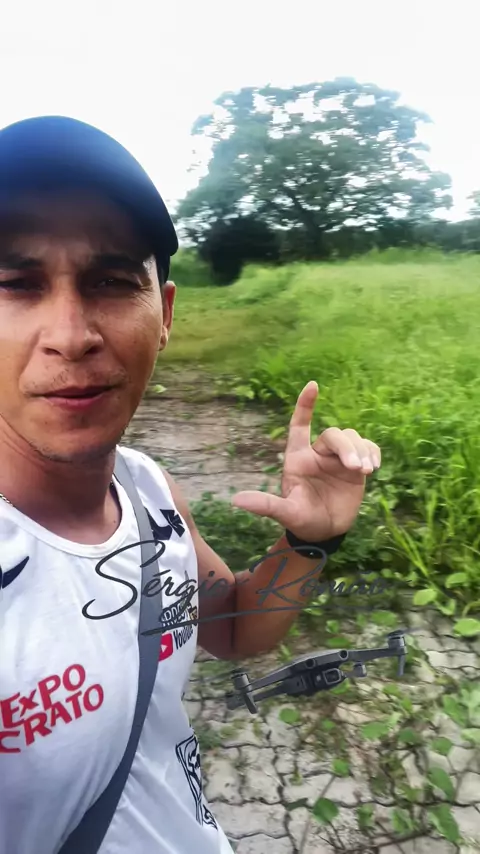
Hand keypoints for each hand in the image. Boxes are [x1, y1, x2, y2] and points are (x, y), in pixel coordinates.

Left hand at [231, 380, 380, 541]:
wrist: (325, 533)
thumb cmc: (301, 520)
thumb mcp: (285, 513)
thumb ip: (265, 505)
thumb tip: (236, 501)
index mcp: (298, 458)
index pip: (299, 425)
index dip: (304, 405)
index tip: (312, 385)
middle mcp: (318, 454)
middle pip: (334, 434)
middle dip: (347, 448)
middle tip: (356, 469)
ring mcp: (338, 459)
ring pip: (353, 438)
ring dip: (362, 451)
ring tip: (366, 471)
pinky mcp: (356, 467)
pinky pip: (368, 448)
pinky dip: (373, 453)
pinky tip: (374, 467)